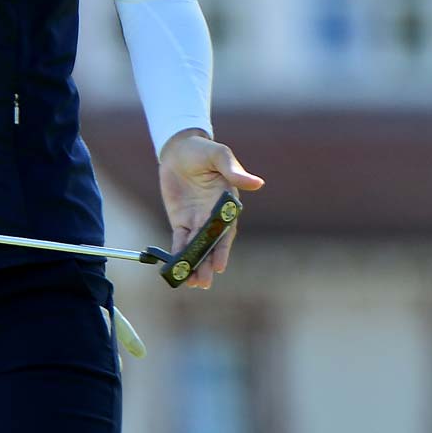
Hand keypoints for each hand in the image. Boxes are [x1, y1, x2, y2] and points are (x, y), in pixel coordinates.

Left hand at [157, 129, 263, 289]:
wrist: (179, 149)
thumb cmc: (203, 151)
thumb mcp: (218, 155)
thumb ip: (233, 170)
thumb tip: (256, 183)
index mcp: (227, 204)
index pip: (226, 231)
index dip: (222, 249)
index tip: (219, 265)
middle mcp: (214, 216)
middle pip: (211, 244)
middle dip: (206, 263)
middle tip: (203, 282)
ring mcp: (197, 220)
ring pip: (196, 247)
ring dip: (193, 264)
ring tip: (191, 283)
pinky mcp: (181, 220)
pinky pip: (180, 240)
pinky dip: (178, 254)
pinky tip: (175, 268)